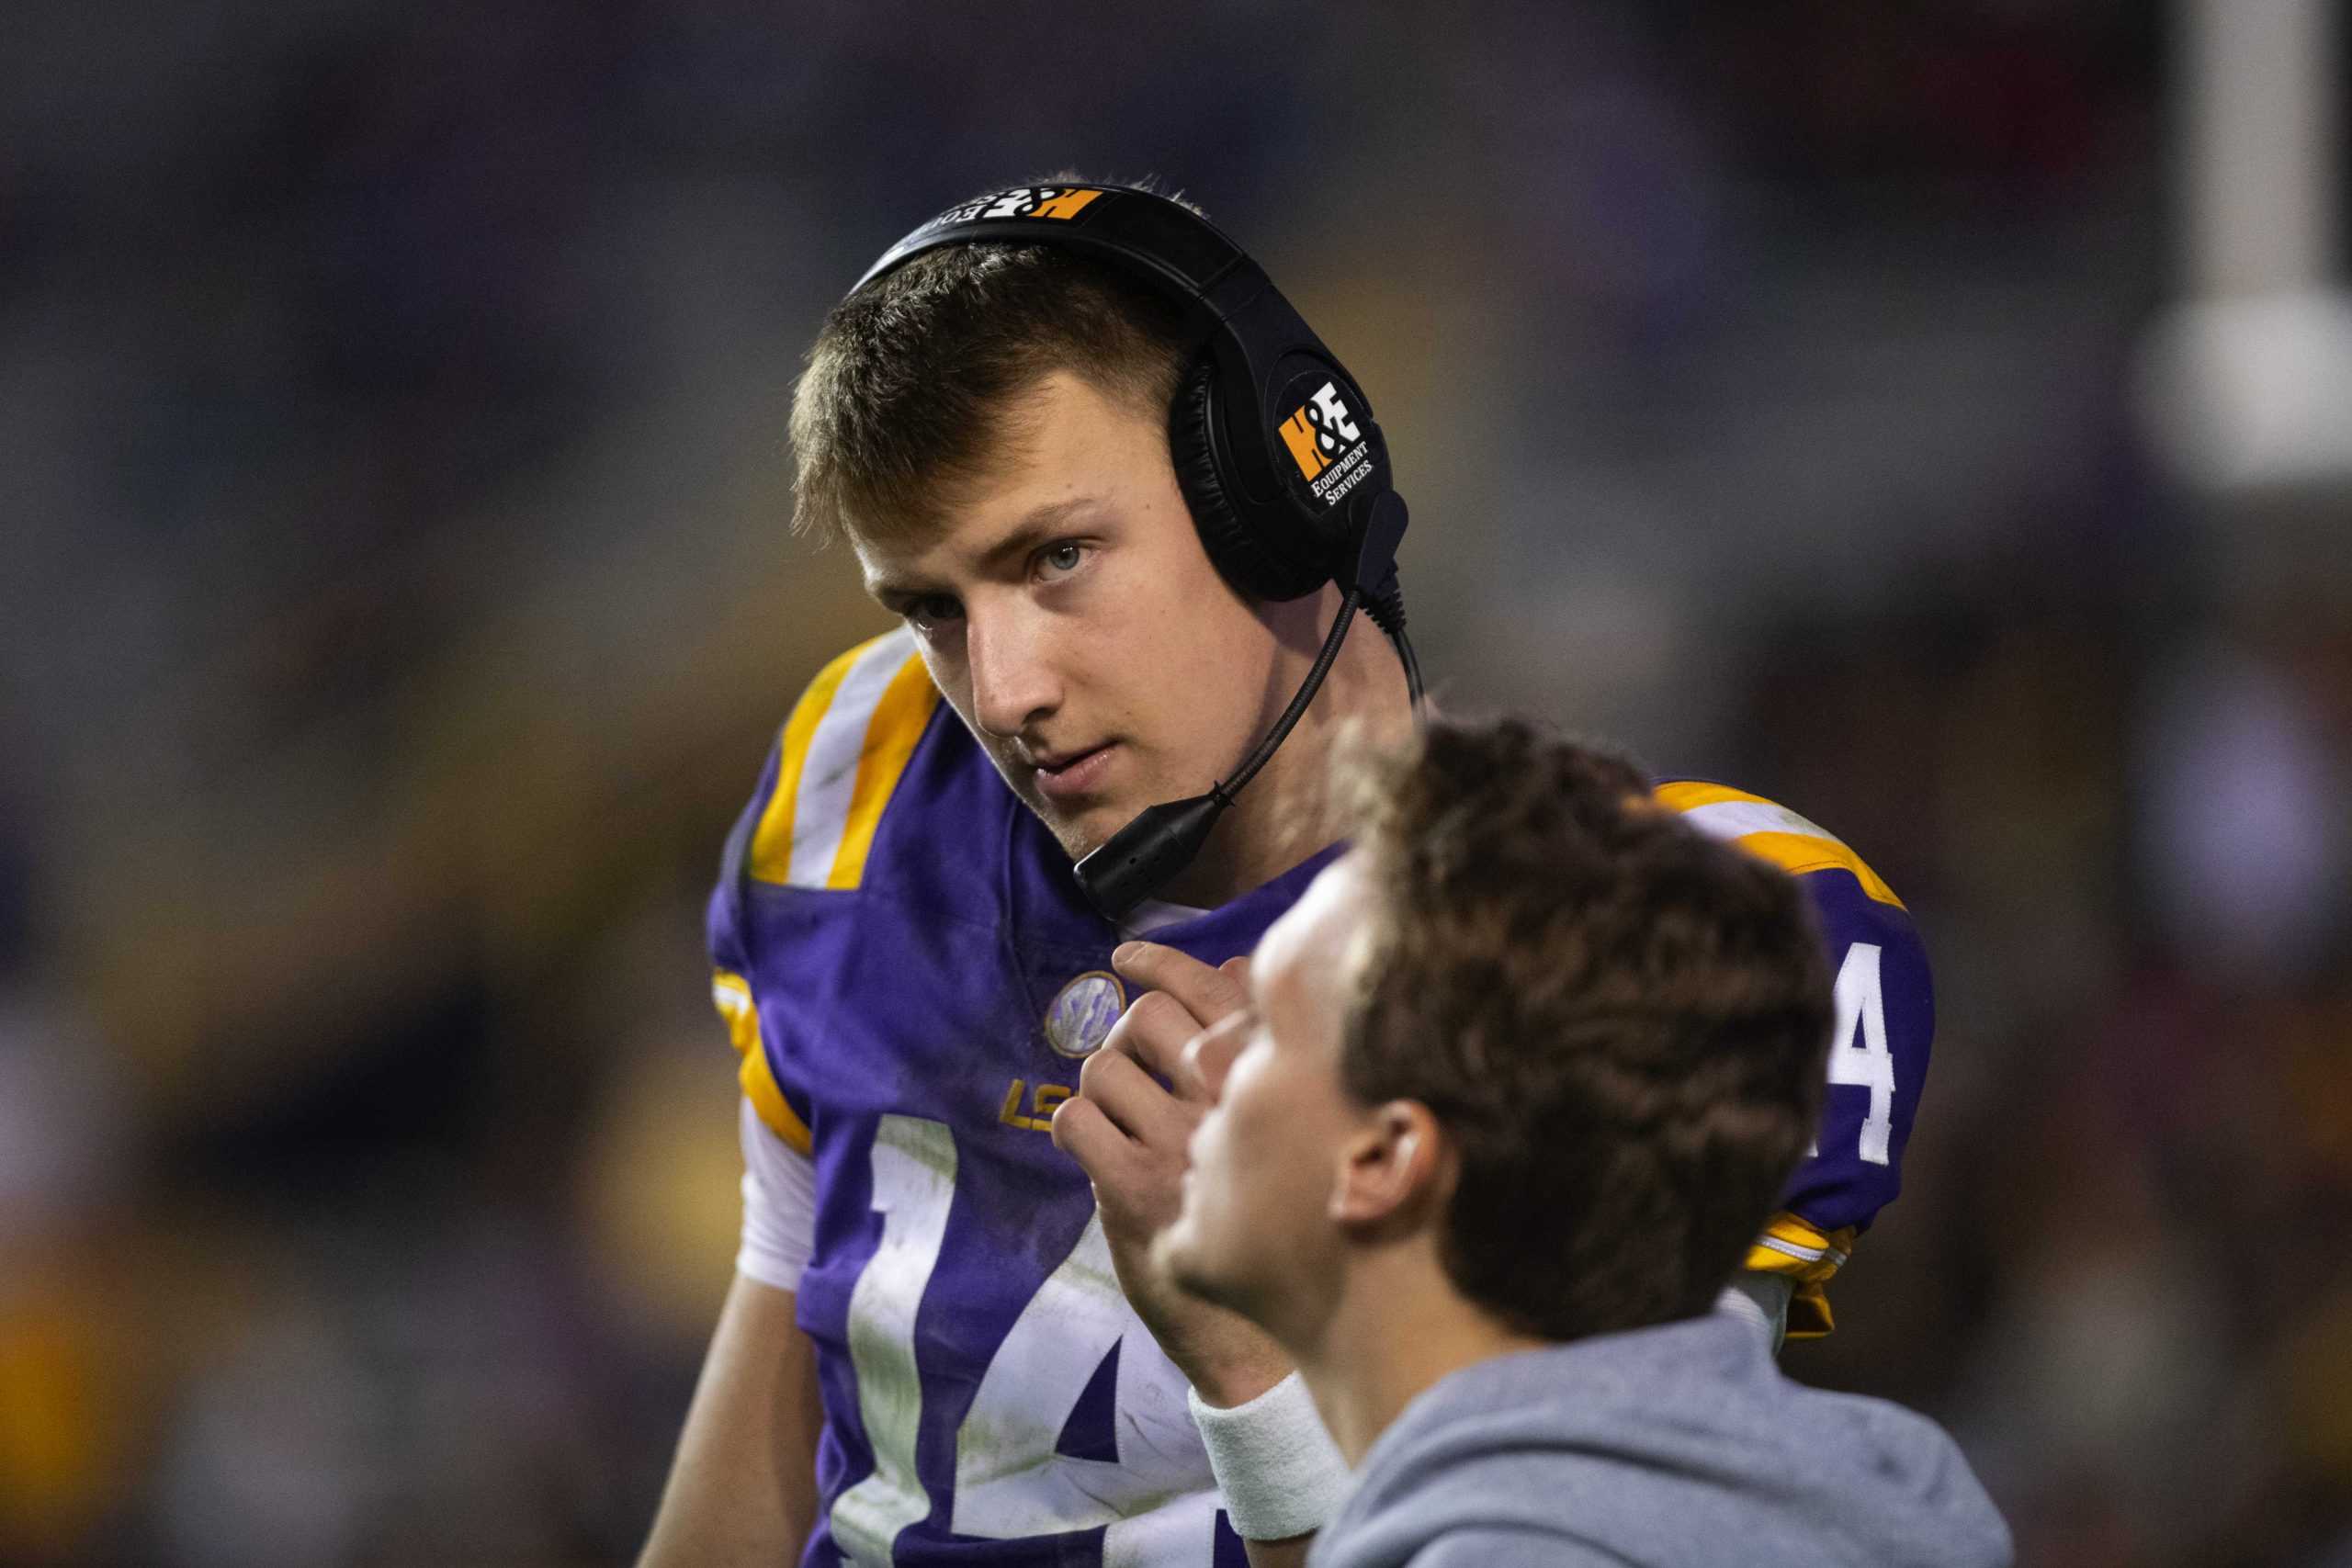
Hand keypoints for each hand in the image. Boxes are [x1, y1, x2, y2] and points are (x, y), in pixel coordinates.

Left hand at [1051, 941, 1293, 1406]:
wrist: (1270, 1319)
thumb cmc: (1284, 1207)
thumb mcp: (1286, 1111)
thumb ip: (1258, 1036)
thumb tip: (1233, 962)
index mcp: (1275, 1072)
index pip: (1208, 984)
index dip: (1157, 961)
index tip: (1128, 957)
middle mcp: (1231, 1099)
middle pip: (1146, 1019)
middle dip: (1125, 1036)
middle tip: (1132, 1064)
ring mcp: (1180, 1142)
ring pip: (1102, 1068)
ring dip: (1100, 1084)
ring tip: (1119, 1114)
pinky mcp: (1135, 1187)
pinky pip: (1075, 1120)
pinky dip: (1077, 1125)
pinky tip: (1099, 1147)